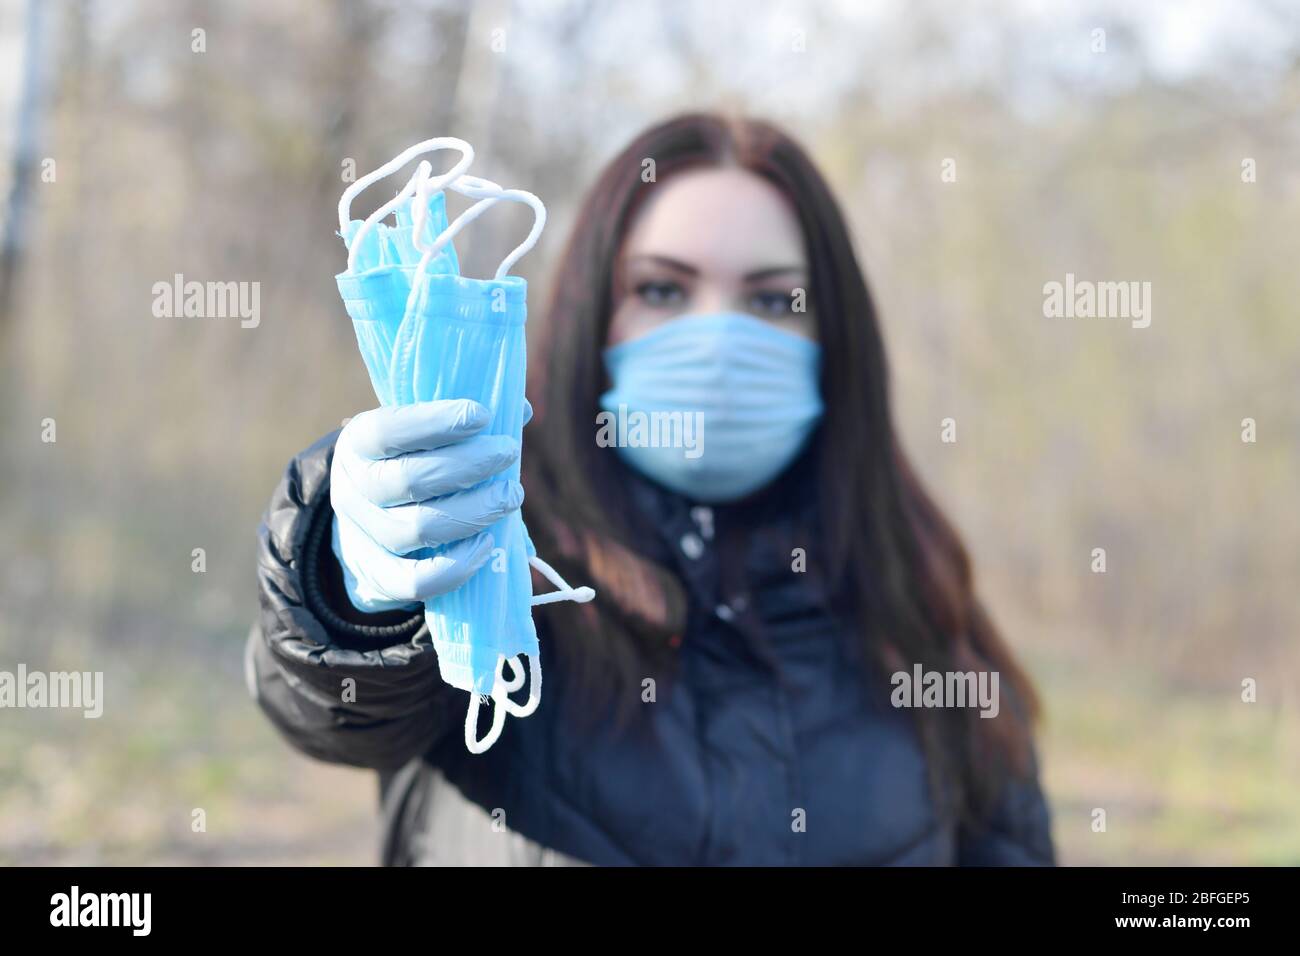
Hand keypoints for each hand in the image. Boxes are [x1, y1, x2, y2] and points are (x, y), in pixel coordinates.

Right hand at [330, 399, 525, 613]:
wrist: (371, 524)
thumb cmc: (412, 463)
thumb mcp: (423, 436)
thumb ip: (465, 424)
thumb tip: (521, 409)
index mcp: (358, 442)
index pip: (388, 430)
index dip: (436, 423)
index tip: (483, 416)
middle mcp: (352, 488)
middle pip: (410, 480)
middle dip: (469, 465)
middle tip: (509, 451)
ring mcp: (361, 536)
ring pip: (419, 528)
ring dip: (474, 511)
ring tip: (511, 495)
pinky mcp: (377, 576)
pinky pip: (415, 581)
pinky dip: (456, 567)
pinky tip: (489, 545)